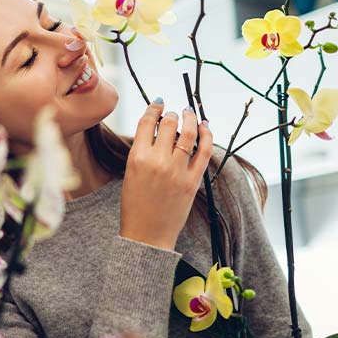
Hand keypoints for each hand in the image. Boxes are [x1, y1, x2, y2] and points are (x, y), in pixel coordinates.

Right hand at [119, 99, 212, 249]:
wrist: (147, 234)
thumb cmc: (135, 205)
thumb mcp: (130, 174)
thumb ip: (142, 151)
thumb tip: (156, 130)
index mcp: (137, 158)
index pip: (146, 122)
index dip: (153, 108)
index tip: (158, 103)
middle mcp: (157, 161)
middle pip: (168, 123)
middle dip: (171, 114)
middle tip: (173, 113)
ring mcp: (177, 170)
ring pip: (188, 133)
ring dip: (190, 118)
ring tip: (190, 113)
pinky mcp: (193, 180)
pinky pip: (204, 151)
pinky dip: (207, 135)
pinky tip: (205, 126)